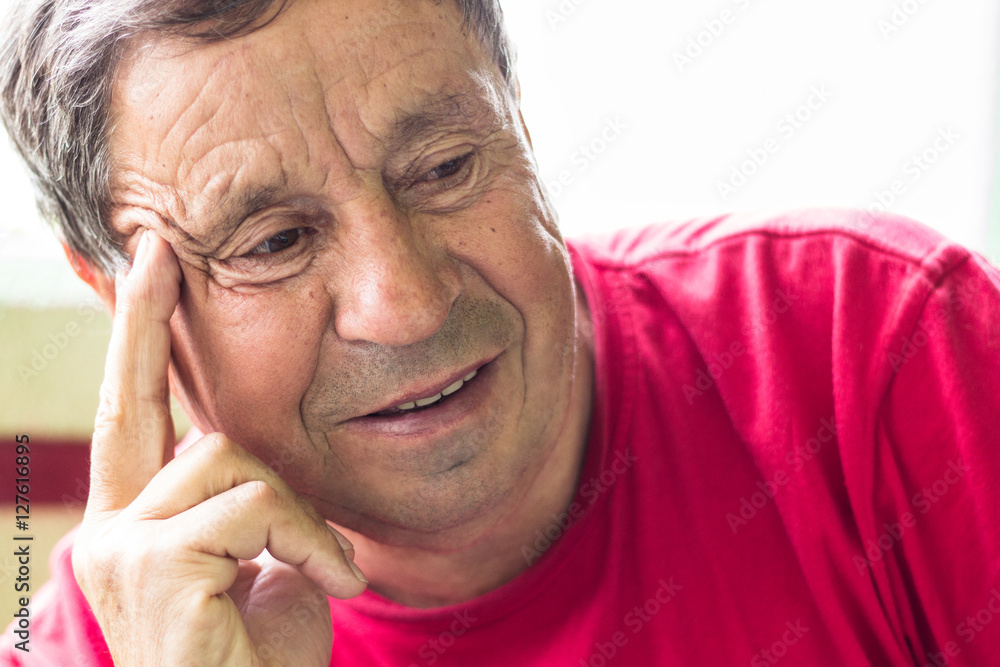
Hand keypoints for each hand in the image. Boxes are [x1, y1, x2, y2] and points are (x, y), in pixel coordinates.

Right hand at [71, 232, 366, 665]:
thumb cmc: (263, 660)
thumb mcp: (265, 564)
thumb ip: (249, 503)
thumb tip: (246, 453)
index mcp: (140, 524)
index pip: (134, 416)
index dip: (136, 342)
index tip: (142, 268)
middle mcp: (110, 529)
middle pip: (136, 402)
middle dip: (144, 319)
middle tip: (155, 249)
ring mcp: (119, 547)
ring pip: (230, 457)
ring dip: (298, 512)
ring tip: (328, 567)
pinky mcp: (149, 565)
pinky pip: (253, 504)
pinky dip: (305, 538)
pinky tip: (328, 583)